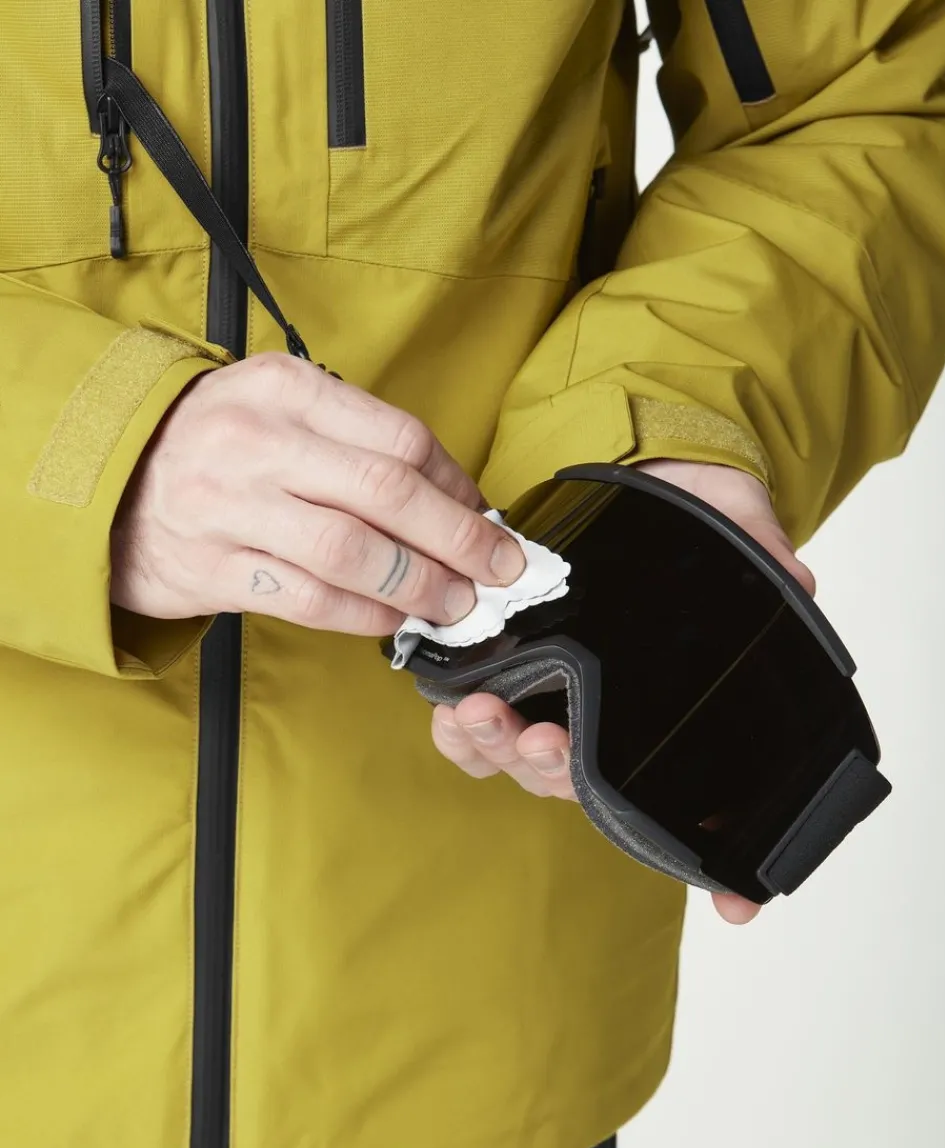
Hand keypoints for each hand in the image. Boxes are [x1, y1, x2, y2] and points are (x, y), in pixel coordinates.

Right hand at [111, 354, 525, 632]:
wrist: (104, 485)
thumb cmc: (213, 447)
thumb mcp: (277, 409)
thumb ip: (355, 440)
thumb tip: (456, 496)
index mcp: (285, 390)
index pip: (399, 439)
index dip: (459, 486)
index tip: (489, 519)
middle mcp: (257, 442)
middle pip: (387, 494)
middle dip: (460, 539)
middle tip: (501, 571)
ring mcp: (230, 508)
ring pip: (352, 552)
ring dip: (419, 585)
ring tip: (455, 604)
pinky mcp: (213, 569)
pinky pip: (308, 599)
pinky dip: (363, 614)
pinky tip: (392, 621)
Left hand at [432, 457, 815, 925]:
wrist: (657, 490)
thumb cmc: (701, 531)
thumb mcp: (740, 536)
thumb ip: (764, 561)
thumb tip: (797, 584)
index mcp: (668, 720)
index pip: (692, 804)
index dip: (718, 866)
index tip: (736, 900)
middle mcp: (614, 732)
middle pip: (584, 785)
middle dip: (555, 771)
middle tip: (541, 742)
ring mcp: (559, 712)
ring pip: (524, 764)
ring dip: (498, 752)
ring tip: (479, 718)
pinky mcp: (510, 682)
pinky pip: (477, 732)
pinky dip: (461, 734)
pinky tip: (452, 713)